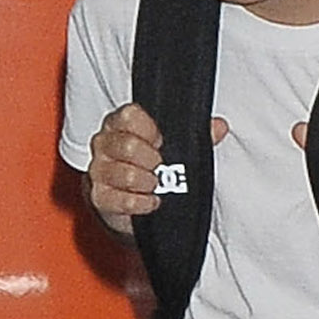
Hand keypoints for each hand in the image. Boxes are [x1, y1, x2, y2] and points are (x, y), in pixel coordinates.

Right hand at [86, 105, 226, 237]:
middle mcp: (104, 142)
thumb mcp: (174, 147)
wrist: (130, 202)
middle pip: (126, 145)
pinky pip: (119, 199)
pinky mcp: (98, 196)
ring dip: (148, 183)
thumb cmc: (150, 166)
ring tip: (157, 185)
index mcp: (120, 122)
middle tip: (162, 167)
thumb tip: (219, 126)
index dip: (150, 129)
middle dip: (152, 160)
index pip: (129, 115)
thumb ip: (197, 134)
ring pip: (123, 174)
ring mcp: (98, 169)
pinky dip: (140, 203)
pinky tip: (151, 202)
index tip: (162, 141)